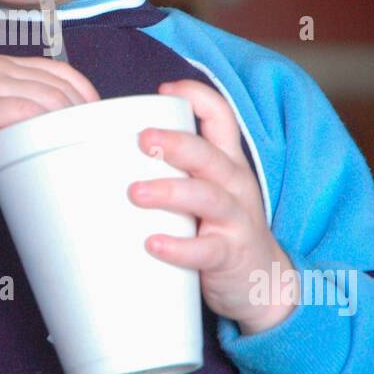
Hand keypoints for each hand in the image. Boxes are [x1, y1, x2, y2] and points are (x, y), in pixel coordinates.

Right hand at [0, 54, 100, 194]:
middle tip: (92, 139)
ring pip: (47, 97)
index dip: (84, 93)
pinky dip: (46, 130)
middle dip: (83, 112)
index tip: (96, 120)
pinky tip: (54, 147)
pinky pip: (27, 114)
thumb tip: (64, 131)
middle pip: (58, 83)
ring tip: (78, 147)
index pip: (58, 69)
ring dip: (69, 123)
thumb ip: (21, 116)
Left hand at [127, 78, 298, 333]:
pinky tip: (153, 243)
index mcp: (227, 163)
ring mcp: (236, 220)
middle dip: (176, 143)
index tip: (163, 90)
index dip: (197, 96)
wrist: (264, 284)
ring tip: (135, 192)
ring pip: (208, 197)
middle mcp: (235, 185)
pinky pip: (207, 249)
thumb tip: (109, 154)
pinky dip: (179, 247)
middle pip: (209, 155)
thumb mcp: (207, 192)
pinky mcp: (231, 255)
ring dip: (170, 191)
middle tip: (141, 139)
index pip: (221, 117)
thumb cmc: (220, 230)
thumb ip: (173, 171)